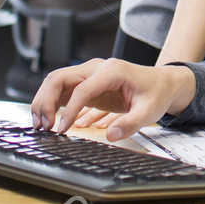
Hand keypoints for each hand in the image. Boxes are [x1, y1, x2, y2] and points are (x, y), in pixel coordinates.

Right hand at [30, 58, 196, 142]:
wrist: (162, 83)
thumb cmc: (156, 93)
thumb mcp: (150, 110)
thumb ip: (131, 123)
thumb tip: (111, 135)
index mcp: (111, 71)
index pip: (82, 88)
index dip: (69, 110)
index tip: (62, 129)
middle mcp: (96, 68)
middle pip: (60, 78)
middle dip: (46, 102)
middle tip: (44, 127)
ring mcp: (89, 74)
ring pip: (56, 82)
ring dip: (44, 102)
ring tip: (42, 126)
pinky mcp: (86, 83)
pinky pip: (62, 90)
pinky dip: (51, 103)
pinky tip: (49, 121)